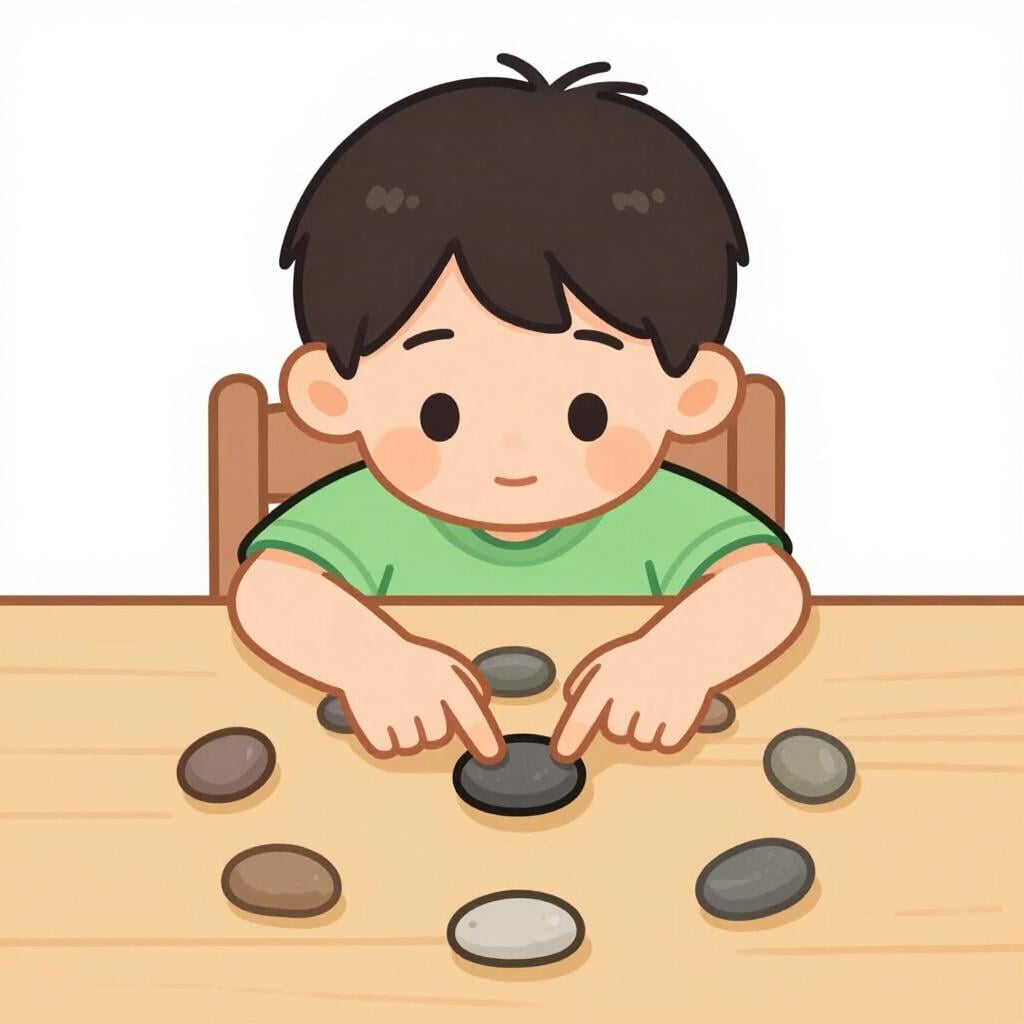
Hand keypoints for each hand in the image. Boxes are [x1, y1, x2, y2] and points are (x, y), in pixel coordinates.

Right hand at [337, 635, 504, 762]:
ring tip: (395, 703)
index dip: (482, 736)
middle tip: (413, 698)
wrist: (364, 653)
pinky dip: (386, 737)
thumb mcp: (447, 664)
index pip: (469, 713)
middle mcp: (423, 697)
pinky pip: (389, 749)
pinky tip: (380, 713)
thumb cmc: (413, 663)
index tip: (493, 753)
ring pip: (413, 746)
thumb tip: (486, 728)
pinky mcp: (373, 730)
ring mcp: (397, 715)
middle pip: (439, 737)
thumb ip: (472, 690)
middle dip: (430, 724)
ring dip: (407, 732)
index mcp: (446, 679)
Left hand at [551, 633, 711, 761]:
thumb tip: (569, 706)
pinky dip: (668, 731)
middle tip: (639, 694)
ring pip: (640, 741)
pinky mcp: (678, 725)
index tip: (561, 753)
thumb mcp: (606, 661)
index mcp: (606, 679)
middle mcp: (628, 696)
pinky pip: (664, 743)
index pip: (583, 714)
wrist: (687, 649)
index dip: (571, 736)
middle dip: (624, 720)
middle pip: (615, 733)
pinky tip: (672, 708)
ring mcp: (654, 712)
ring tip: (656, 699)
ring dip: (646, 727)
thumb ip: (581, 683)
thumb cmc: (641, 658)